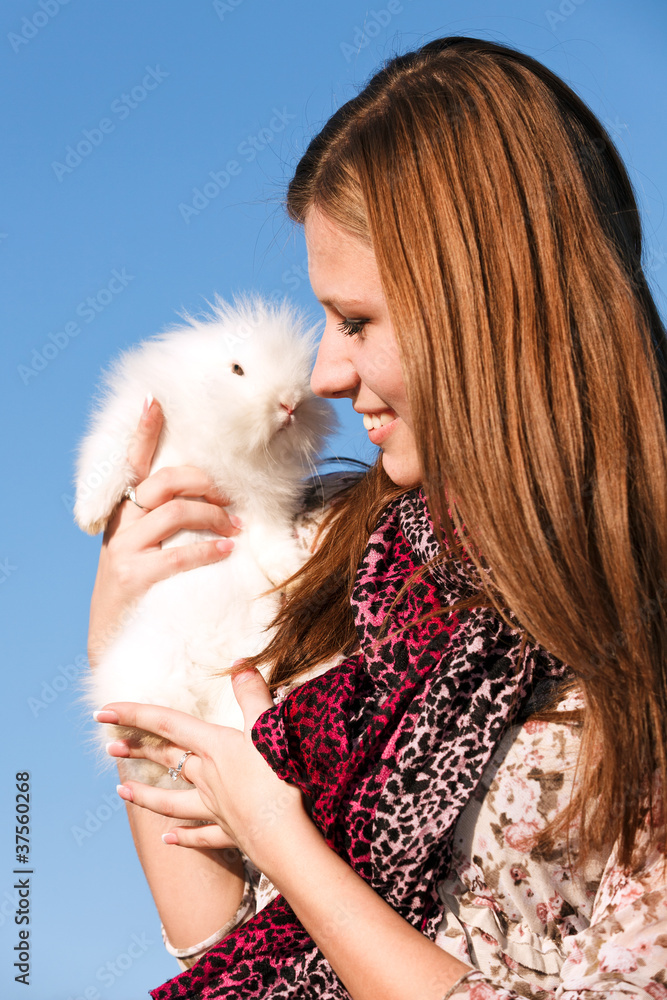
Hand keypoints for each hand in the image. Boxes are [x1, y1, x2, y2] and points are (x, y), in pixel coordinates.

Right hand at [88, 397, 242, 666]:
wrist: (112, 640)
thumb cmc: (143, 591)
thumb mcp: (146, 551)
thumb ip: (168, 526)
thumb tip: (221, 506)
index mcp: (125, 513)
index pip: (134, 464)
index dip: (144, 432)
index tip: (155, 400)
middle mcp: (121, 525)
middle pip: (164, 482)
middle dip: (204, 483)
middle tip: (230, 497)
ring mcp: (124, 550)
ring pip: (174, 512)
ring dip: (213, 516)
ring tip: (237, 529)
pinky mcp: (132, 577)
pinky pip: (177, 554)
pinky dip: (207, 549)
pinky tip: (227, 551)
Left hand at [97, 667, 309, 873]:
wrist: (286, 839)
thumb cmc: (278, 780)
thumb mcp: (268, 728)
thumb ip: (252, 695)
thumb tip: (238, 663)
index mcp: (215, 747)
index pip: (167, 724)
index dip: (134, 714)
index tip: (101, 712)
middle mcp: (207, 776)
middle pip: (167, 758)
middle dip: (138, 749)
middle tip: (110, 746)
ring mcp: (215, 807)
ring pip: (172, 801)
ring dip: (145, 795)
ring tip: (120, 792)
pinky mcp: (230, 832)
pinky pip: (200, 834)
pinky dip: (183, 836)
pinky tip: (167, 838)